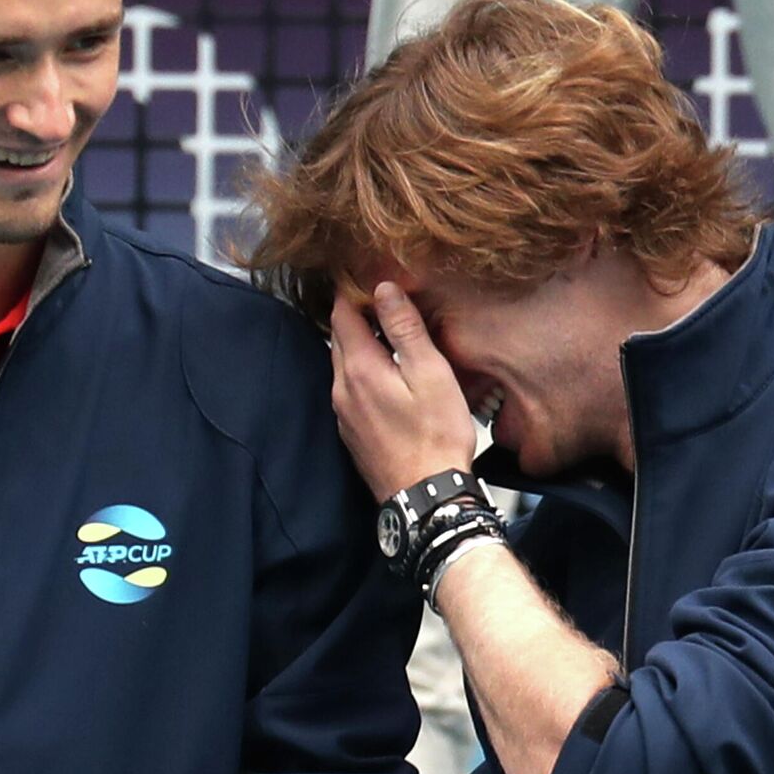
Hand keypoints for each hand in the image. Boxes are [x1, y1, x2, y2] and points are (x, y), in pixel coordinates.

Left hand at [328, 282, 479, 501]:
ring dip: (359, 345)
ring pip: (342, 364)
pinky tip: (386, 375)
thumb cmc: (435, 434)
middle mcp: (342, 389)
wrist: (426, 496)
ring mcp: (344, 413)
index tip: (369, 277)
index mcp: (359, 369)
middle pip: (338, 337)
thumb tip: (383, 288)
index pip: (341, 314)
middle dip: (355, 315)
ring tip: (387, 334)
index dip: (353, 291)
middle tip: (381, 300)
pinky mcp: (352, 432)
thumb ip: (404, 329)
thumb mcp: (429, 373)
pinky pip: (349, 389)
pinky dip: (361, 371)